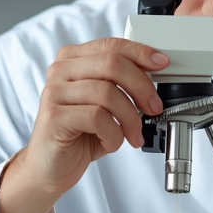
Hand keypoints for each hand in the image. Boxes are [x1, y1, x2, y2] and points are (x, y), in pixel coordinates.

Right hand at [0, 38, 167, 212]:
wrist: (50, 167)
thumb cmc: (80, 134)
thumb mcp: (105, 104)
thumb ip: (121, 84)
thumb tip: (154, 74)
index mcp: (73, 60)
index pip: (111, 45)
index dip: (140, 53)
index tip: (162, 64)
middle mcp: (60, 71)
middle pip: (112, 64)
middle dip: (142, 87)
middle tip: (154, 108)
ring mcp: (54, 93)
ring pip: (108, 93)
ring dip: (130, 118)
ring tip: (132, 134)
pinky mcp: (54, 117)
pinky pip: (97, 118)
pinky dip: (114, 133)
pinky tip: (111, 142)